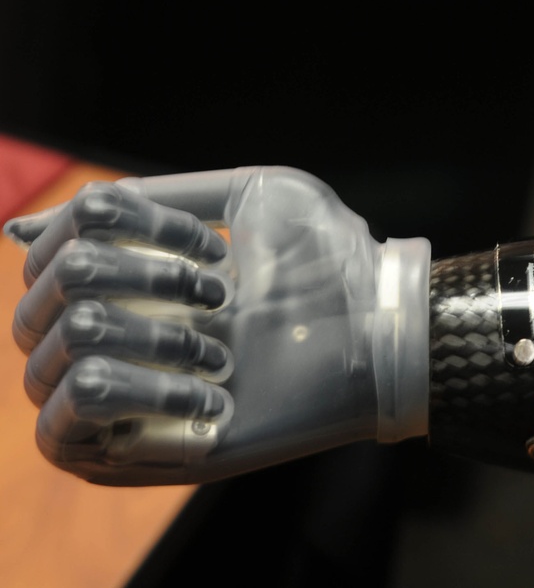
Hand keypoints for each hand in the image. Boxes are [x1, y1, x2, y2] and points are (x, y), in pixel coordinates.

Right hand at [5, 166, 429, 484]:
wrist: (378, 332)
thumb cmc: (325, 260)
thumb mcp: (245, 195)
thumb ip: (142, 199)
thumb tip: (18, 229)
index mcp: (131, 278)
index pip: (54, 241)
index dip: (129, 226)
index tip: (213, 247)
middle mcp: (111, 335)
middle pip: (46, 289)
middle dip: (142, 279)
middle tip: (221, 297)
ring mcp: (117, 399)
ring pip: (50, 350)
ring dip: (150, 336)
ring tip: (221, 354)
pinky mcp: (130, 457)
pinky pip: (65, 419)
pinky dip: (139, 393)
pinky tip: (211, 400)